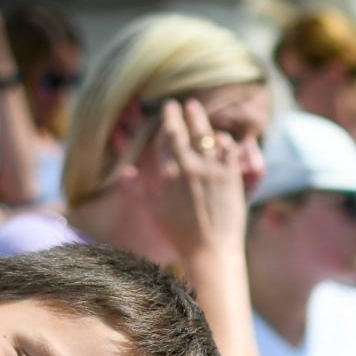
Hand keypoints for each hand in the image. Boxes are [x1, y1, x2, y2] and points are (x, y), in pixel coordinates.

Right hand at [136, 97, 248, 261]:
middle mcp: (186, 167)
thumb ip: (135, 189)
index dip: (164, 122)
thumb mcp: (151, 211)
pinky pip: (227, 148)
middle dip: (179, 113)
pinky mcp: (230, 176)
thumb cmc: (178, 234)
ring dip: (199, 118)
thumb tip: (124, 171)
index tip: (166, 112)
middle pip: (181, 130)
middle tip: (180, 104)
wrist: (209, 251)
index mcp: (165, 174)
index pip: (163, 139)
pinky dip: (223, 140)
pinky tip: (220, 137)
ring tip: (196, 108)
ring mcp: (209, 170)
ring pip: (204, 133)